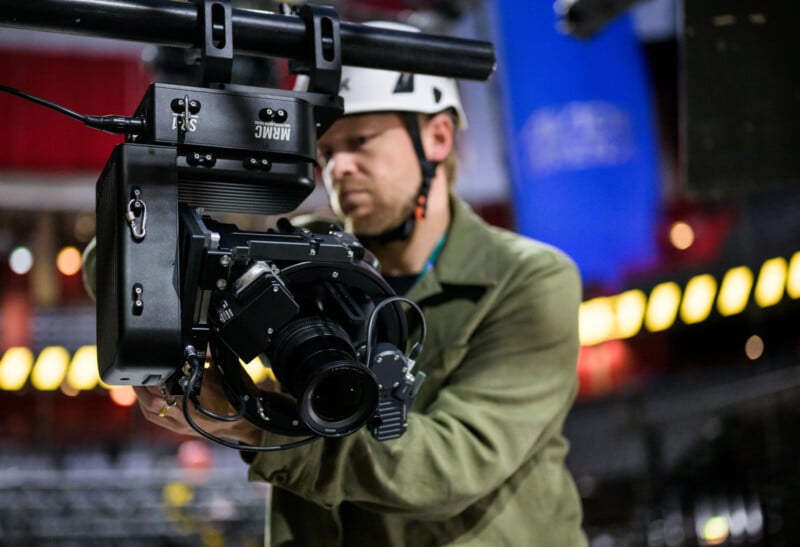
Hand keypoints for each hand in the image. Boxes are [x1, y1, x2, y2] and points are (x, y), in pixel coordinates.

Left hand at [134, 365, 262, 446]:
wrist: (243, 422)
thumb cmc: (235, 397)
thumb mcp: (222, 371)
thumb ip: (207, 355)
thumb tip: (200, 339)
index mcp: (196, 393)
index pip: (166, 381)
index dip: (155, 371)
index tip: (148, 361)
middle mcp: (186, 409)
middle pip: (154, 397)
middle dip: (143, 384)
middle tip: (136, 371)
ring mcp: (181, 422)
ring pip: (151, 410)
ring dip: (141, 396)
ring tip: (137, 383)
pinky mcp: (180, 429)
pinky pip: (156, 419)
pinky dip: (146, 408)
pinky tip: (144, 399)